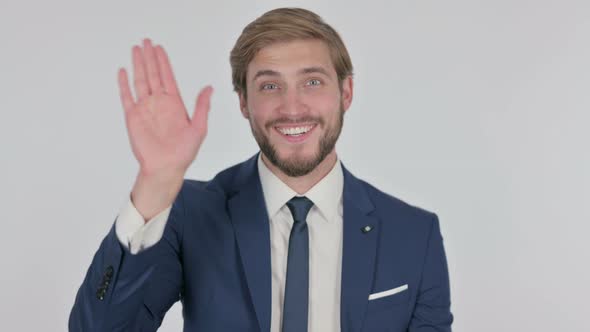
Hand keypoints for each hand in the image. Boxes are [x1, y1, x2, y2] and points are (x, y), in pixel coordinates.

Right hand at [118, 38, 212, 176]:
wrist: (165, 168)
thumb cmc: (183, 152)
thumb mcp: (199, 128)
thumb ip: (202, 107)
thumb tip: (209, 87)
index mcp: (174, 104)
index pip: (167, 77)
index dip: (163, 62)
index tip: (159, 48)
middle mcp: (159, 103)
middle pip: (152, 74)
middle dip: (149, 57)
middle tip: (146, 41)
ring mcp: (145, 109)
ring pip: (140, 80)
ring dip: (137, 65)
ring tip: (135, 49)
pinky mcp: (133, 117)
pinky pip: (127, 96)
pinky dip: (124, 84)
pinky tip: (123, 70)